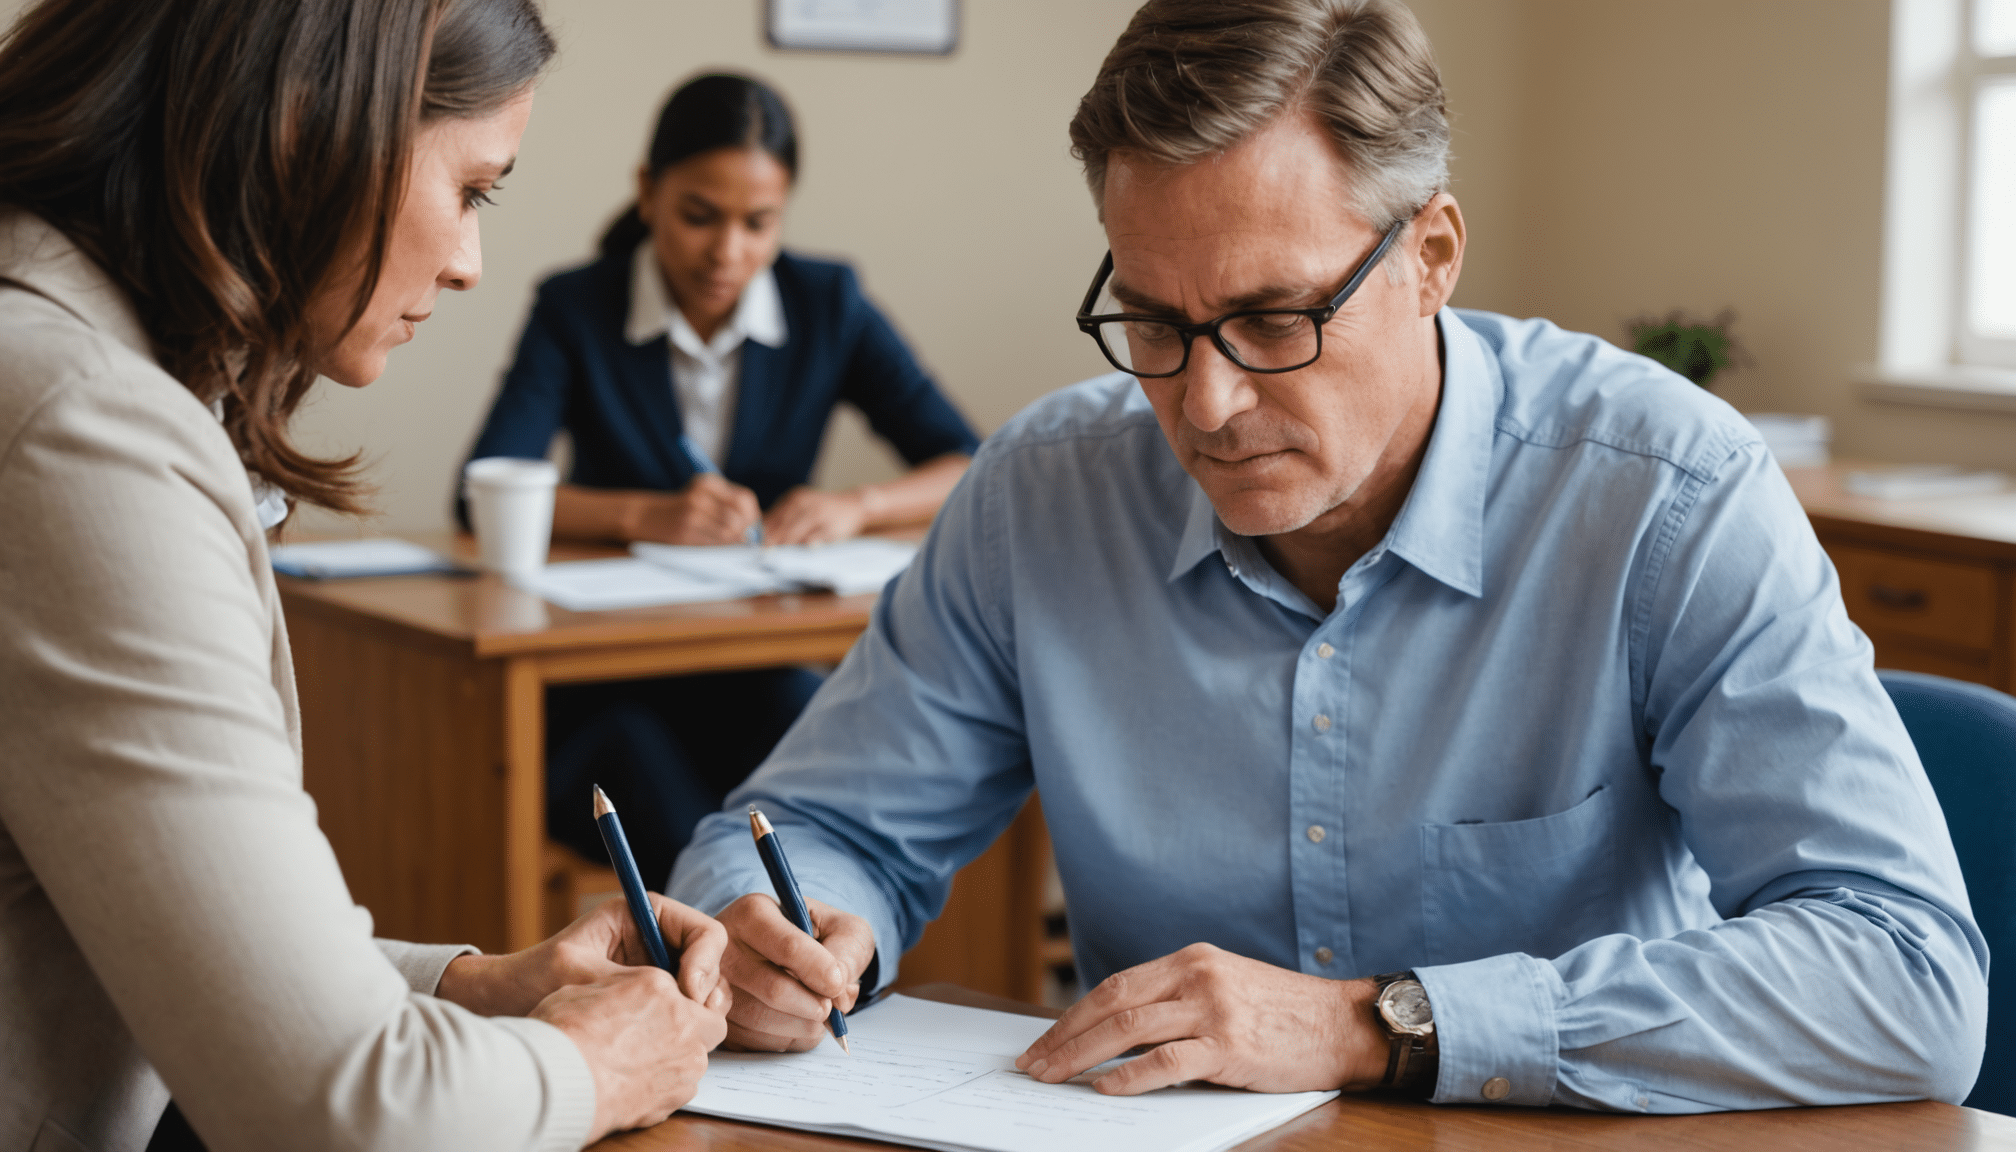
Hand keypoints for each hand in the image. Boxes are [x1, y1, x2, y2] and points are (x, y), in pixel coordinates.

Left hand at [436, 893, 730, 1017]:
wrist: (508, 1001)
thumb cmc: (534, 977)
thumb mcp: (578, 969)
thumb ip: (625, 977)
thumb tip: (675, 991)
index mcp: (645, 914)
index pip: (705, 932)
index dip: (706, 962)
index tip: (687, 991)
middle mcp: (659, 936)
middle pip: (713, 961)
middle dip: (707, 990)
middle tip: (687, 1018)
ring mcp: (659, 967)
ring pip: (706, 988)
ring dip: (699, 1010)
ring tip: (675, 1033)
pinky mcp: (654, 995)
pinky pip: (686, 1008)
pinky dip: (684, 1024)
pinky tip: (663, 1042)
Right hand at [533, 965, 727, 1138]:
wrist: (561, 1083)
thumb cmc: (564, 1036)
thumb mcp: (582, 989)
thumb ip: (617, 989)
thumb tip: (623, 996)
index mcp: (657, 986)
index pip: (679, 986)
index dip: (669, 1001)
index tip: (654, 1011)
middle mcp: (682, 1020)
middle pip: (709, 1020)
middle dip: (695, 1026)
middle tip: (664, 1034)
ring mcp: (685, 1059)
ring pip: (698, 1055)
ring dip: (679, 1056)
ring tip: (641, 1063)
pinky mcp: (679, 1093)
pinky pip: (682, 1085)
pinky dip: (666, 1084)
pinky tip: (638, 1083)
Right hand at [628, 473, 759, 543]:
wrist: (645, 516)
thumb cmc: (681, 509)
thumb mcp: (703, 496)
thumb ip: (727, 506)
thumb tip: (756, 528)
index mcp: (707, 483)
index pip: (744, 499)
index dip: (753, 516)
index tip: (752, 526)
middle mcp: (700, 495)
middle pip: (738, 517)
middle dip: (746, 533)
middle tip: (745, 541)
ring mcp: (691, 514)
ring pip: (728, 532)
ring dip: (734, 543)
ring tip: (732, 546)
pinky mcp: (684, 532)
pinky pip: (713, 544)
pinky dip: (722, 549)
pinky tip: (719, 550)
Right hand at [715, 891, 876, 1050]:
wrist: (789, 954)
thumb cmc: (818, 938)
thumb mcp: (843, 929)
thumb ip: (848, 952)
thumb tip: (838, 993)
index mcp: (754, 913)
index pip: (789, 947)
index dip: (821, 971)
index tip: (838, 985)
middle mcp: (726, 946)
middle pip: (774, 989)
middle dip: (813, 1005)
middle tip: (830, 1008)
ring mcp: (716, 984)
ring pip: (762, 1019)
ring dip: (803, 1026)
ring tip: (817, 1013)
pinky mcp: (718, 1017)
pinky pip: (754, 1041)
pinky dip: (786, 1039)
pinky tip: (797, 1023)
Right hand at [761, 486, 868, 544]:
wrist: (850, 504)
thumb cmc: (843, 524)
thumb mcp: (835, 536)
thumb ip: (818, 540)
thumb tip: (802, 546)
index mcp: (814, 514)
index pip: (790, 533)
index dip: (778, 544)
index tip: (767, 555)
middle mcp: (803, 502)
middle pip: (780, 523)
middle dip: (768, 538)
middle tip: (756, 551)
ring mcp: (797, 496)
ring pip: (776, 515)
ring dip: (765, 528)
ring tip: (755, 542)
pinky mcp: (794, 494)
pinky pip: (779, 508)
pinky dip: (770, 519)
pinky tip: (763, 529)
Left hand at [1013, 943, 1386, 1094]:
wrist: (1343, 1024)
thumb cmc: (1284, 1013)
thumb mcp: (1226, 986)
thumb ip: (1178, 1000)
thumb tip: (1117, 1034)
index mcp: (1191, 959)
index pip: (1115, 985)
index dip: (1073, 1015)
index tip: (1045, 1041)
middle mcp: (1197, 976)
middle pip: (1112, 1004)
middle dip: (1064, 1037)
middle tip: (1034, 1064)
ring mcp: (1213, 1009)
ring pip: (1129, 1029)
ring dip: (1081, 1056)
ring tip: (1054, 1078)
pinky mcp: (1230, 1045)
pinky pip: (1166, 1061)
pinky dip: (1130, 1076)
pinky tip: (1104, 1088)